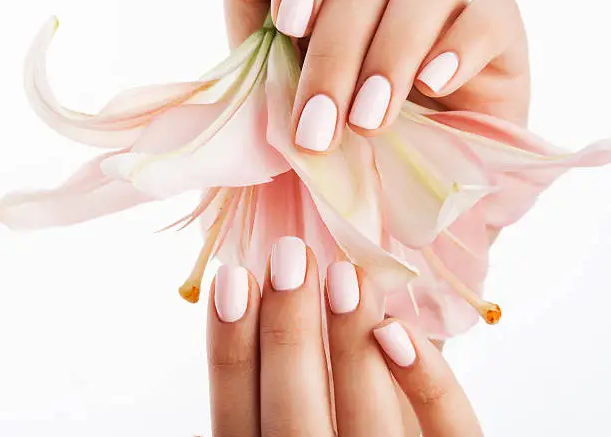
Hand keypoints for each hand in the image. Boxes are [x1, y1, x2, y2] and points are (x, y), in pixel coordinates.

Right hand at [207, 236, 483, 435]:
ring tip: (345, 273)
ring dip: (350, 345)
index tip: (234, 278)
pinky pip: (446, 435)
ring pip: (364, 426)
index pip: (238, 418)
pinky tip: (397, 329)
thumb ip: (287, 381)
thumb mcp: (304, 412)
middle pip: (294, 418)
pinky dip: (427, 384)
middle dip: (287, 333)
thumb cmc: (339, 424)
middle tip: (290, 257)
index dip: (231, 351)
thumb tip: (277, 297)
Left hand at [224, 0, 529, 153]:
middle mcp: (388, 5)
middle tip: (319, 130)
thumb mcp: (288, 133)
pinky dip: (463, 44)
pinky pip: (494, 13)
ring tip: (370, 123)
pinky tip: (435, 85)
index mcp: (333, 14)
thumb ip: (262, 71)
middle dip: (334, 56)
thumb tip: (256, 13)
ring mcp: (445, 20)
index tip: (287, 20)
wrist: (408, 227)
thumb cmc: (342, 180)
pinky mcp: (501, 48)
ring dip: (390, 55)